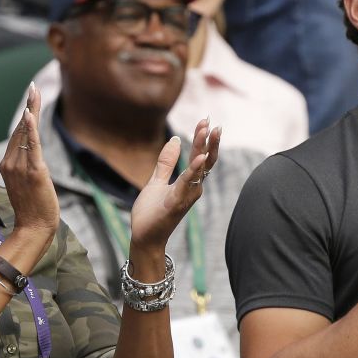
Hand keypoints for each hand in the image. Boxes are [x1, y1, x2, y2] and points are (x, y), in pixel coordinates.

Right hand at [0, 83, 59, 235]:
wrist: (33, 228)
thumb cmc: (32, 208)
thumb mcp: (24, 184)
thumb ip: (23, 167)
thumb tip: (29, 156)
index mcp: (6, 164)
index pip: (17, 135)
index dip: (24, 115)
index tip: (29, 98)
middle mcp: (10, 163)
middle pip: (20, 129)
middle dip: (28, 106)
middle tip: (33, 86)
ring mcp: (20, 167)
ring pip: (26, 133)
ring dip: (31, 110)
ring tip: (34, 92)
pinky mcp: (34, 172)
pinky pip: (32, 146)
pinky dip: (30, 129)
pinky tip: (30, 114)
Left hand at [129, 119, 219, 251]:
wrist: (145, 237)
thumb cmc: (152, 212)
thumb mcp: (156, 181)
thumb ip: (166, 162)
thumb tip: (175, 140)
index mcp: (189, 183)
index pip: (200, 157)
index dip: (203, 139)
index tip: (205, 120)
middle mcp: (192, 189)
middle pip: (205, 161)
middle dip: (209, 140)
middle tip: (212, 121)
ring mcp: (186, 196)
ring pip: (199, 170)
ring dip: (203, 150)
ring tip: (208, 131)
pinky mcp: (176, 204)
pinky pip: (186, 184)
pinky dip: (193, 171)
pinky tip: (198, 158)